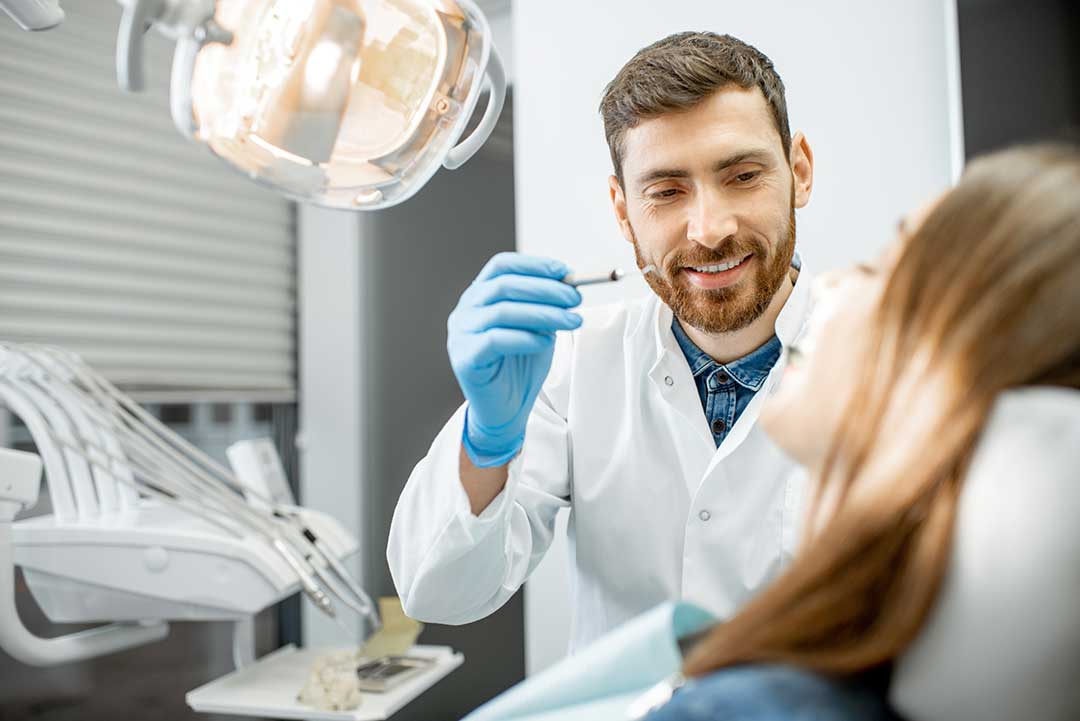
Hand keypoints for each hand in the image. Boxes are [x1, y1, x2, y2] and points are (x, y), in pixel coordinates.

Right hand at [447, 253, 582, 466]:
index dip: (534, 265)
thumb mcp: (538, 328)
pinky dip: (526, 338)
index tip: (565, 272)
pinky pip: (496, 340)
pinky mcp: (465, 358)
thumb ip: (546, 306)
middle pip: (503, 286)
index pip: (502, 266)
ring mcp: (461, 334)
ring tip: (572, 321)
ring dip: (544, 313)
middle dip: (545, 289)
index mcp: (480, 296)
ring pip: (502, 311)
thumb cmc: (519, 367)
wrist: (505, 410)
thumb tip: (570, 284)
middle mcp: (465, 310)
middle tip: (574, 298)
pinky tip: (546, 342)